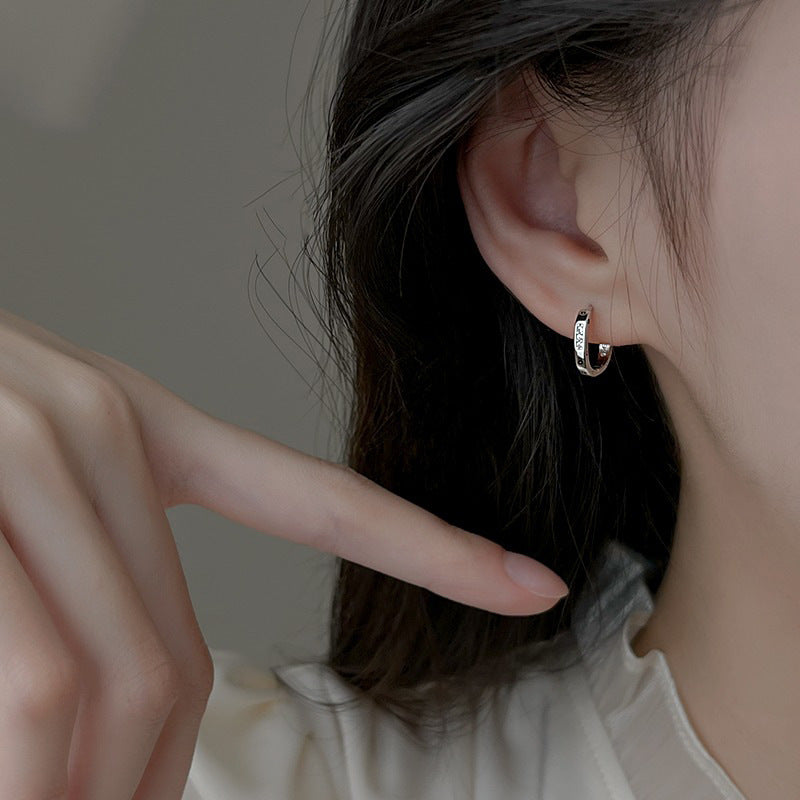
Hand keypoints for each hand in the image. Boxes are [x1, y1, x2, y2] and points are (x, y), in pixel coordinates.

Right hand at [0, 306, 567, 799]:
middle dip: (147, 781)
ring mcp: (36, 453)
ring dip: (85, 784)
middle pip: (173, 657)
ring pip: (112, 678)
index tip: (531, 583)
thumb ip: (96, 580)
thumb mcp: (34, 484)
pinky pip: (39, 672)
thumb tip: (111, 706)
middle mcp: (103, 430)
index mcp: (147, 429)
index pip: (325, 500)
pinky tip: (25, 772)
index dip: (436, 548)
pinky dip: (32, 762)